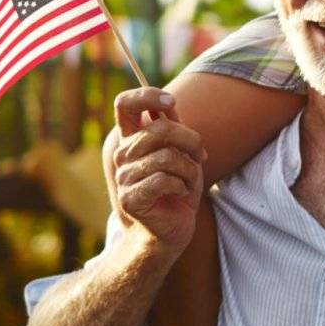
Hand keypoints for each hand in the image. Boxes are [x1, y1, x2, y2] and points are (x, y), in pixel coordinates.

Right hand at [104, 87, 207, 255]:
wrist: (173, 230)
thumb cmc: (179, 189)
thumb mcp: (182, 154)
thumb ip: (174, 129)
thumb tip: (168, 104)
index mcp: (132, 139)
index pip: (125, 104)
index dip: (147, 95)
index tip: (170, 102)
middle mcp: (122, 155)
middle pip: (158, 130)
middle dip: (190, 141)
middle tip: (202, 156)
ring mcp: (123, 177)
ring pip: (166, 157)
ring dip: (189, 170)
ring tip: (189, 181)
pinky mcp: (131, 198)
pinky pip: (164, 180)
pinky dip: (182, 185)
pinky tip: (181, 193)